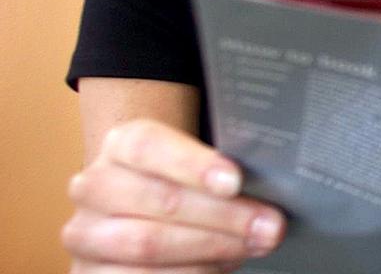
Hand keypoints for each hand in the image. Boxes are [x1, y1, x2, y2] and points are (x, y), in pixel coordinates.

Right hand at [62, 119, 285, 271]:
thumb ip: (225, 172)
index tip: (236, 181)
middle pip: (160, 200)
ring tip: (251, 247)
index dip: (194, 164)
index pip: (150, 146)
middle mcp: (94, 186)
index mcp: (121, 144)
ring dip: (210, 249)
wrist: (139, 207)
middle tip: (270, 226)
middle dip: (223, 217)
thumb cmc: (183, 181)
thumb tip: (270, 195)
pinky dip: (190, 273)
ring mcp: (85, 234)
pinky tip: (220, 266)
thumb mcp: (198, 163)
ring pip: (147, 245)